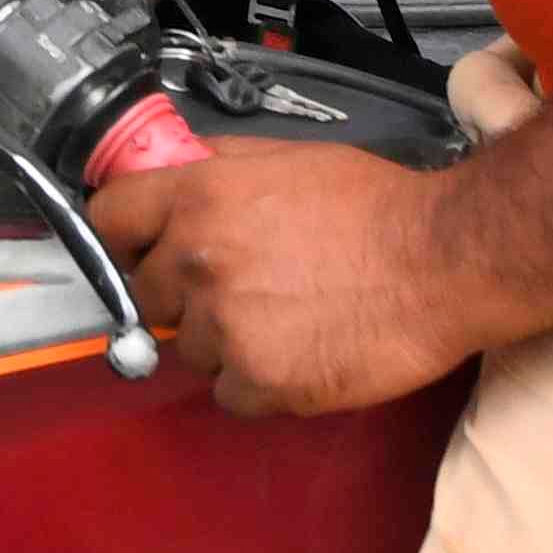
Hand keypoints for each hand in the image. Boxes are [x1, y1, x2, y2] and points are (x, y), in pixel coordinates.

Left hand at [91, 136, 487, 416]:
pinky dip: (259, 382)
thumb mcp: (288, 158)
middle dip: (184, 297)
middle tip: (243, 289)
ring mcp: (225, 326)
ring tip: (288, 318)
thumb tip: (172, 174)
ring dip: (226, 343)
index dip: (125, 239)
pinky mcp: (257, 381)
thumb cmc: (377, 208)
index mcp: (200, 197)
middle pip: (146, 296)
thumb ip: (218, 168)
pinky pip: (229, 394)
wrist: (443, 260)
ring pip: (189, 350)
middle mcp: (199, 260)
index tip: (142, 252)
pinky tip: (302, 352)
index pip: (109, 220)